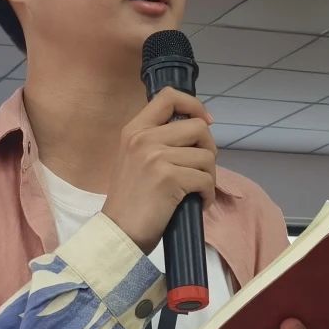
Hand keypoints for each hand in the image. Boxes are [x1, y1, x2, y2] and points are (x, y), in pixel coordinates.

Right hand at [102, 88, 215, 252]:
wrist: (118, 232)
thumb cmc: (130, 201)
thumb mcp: (135, 159)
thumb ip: (158, 141)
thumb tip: (198, 128)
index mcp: (134, 130)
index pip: (169, 96)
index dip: (194, 105)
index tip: (205, 122)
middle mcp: (144, 138)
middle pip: (198, 127)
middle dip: (209, 149)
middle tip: (202, 170)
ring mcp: (156, 157)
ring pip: (206, 156)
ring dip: (210, 177)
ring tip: (198, 191)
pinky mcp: (168, 178)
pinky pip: (206, 179)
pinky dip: (208, 194)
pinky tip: (199, 203)